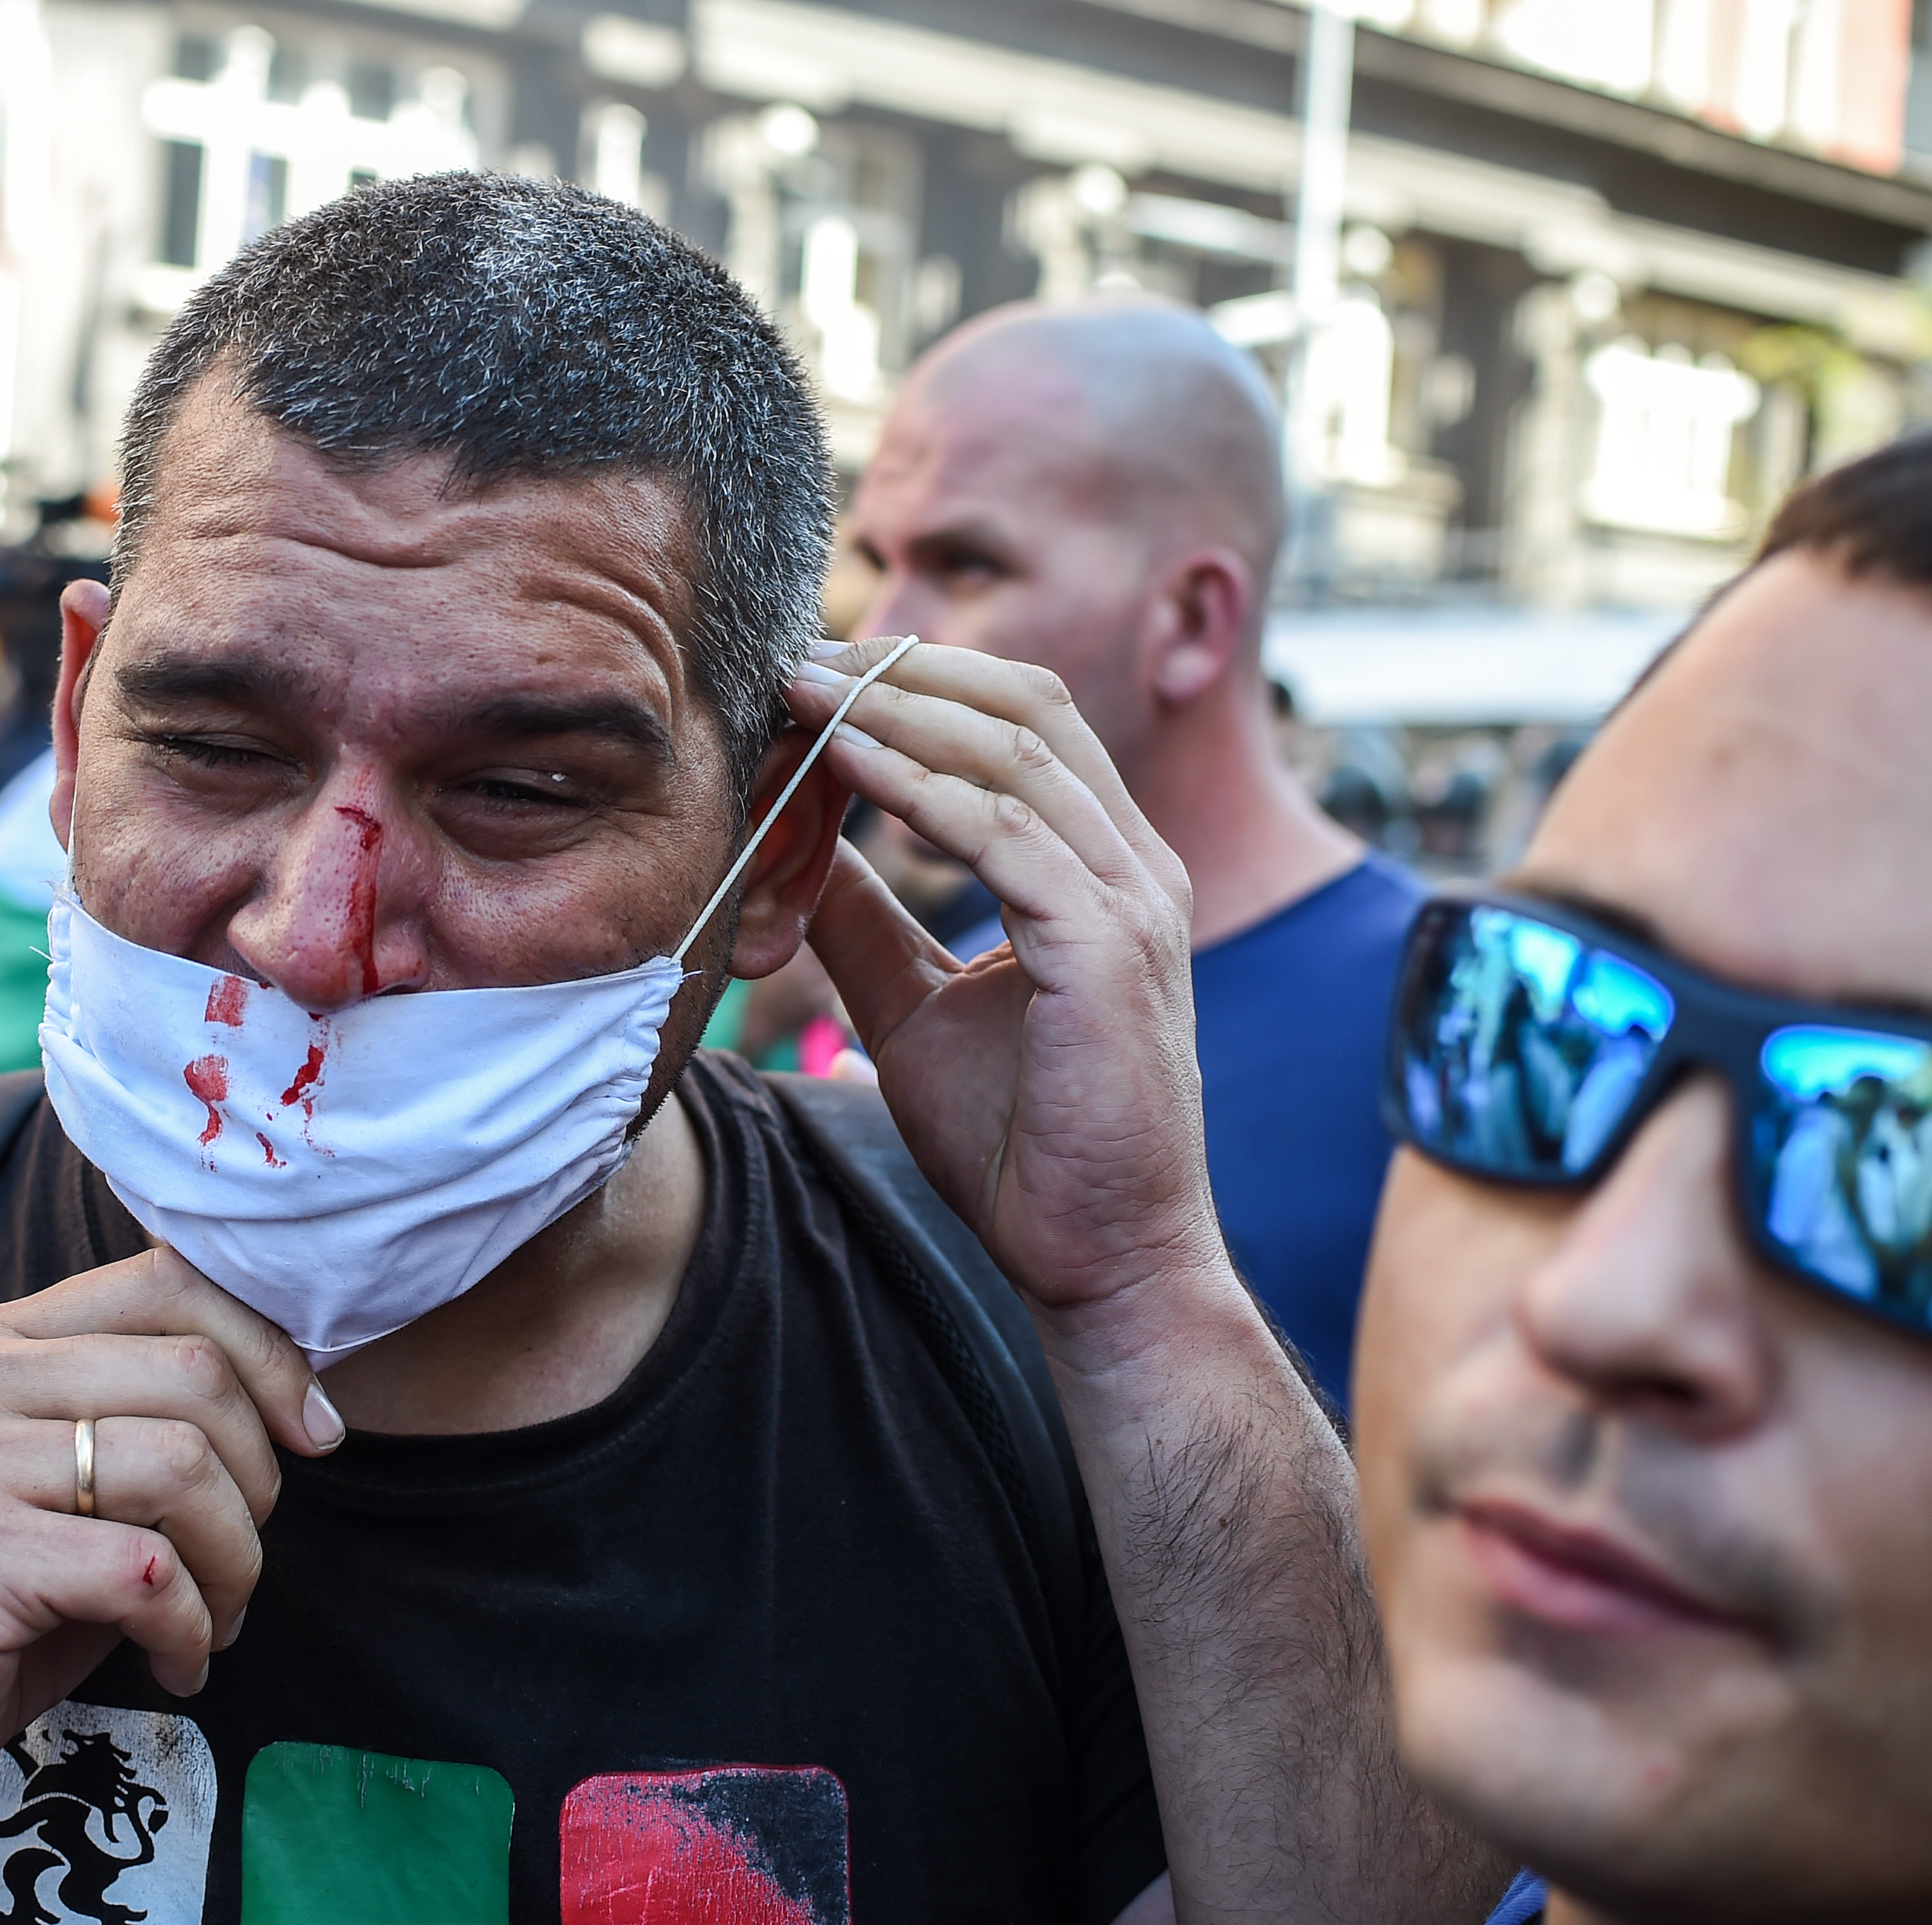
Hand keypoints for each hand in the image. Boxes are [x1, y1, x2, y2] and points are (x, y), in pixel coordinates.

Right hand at [0, 1247, 338, 1872]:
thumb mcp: (65, 1494)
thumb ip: (145, 1427)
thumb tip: (303, 1404)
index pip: (169, 1282)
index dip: (270, 1354)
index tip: (315, 1435)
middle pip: (196, 1375)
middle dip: (261, 1482)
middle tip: (240, 1567)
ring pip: (185, 1468)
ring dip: (236, 1564)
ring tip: (213, 1622)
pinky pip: (147, 1572)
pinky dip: (189, 1631)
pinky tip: (173, 1667)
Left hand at [798, 640, 1234, 1321]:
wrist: (1099, 1260)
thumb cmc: (1023, 1145)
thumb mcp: (916, 1006)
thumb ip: (868, 923)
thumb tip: (800, 851)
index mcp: (1103, 868)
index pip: (1021, 723)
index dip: (919, 683)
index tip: (811, 676)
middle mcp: (1135, 865)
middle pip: (1027, 704)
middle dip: (907, 670)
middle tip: (796, 657)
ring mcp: (1134, 902)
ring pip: (1017, 750)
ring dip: (899, 710)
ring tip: (801, 690)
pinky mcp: (1110, 950)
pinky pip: (1006, 832)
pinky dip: (919, 786)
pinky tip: (843, 762)